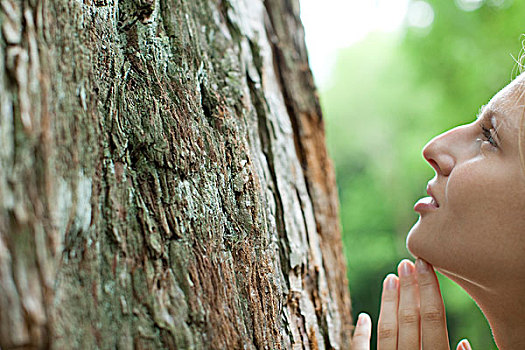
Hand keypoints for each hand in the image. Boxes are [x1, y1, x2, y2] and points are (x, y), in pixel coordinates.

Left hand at [350, 259, 472, 349]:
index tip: (424, 263)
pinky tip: (363, 317)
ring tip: (390, 278)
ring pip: (387, 331)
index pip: (434, 319)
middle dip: (409, 289)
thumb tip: (464, 341)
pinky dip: (361, 334)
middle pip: (409, 320)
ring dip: (389, 303)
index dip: (430, 290)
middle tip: (406, 263)